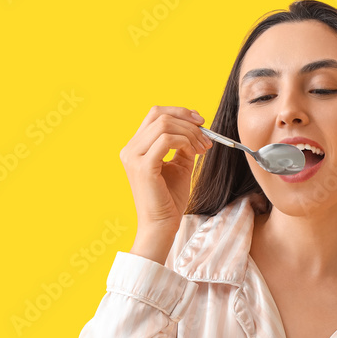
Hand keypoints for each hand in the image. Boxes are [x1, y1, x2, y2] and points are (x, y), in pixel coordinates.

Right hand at [119, 105, 212, 233]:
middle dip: (187, 120)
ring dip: (190, 133)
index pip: (155, 115)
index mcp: (136, 147)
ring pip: (164, 125)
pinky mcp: (143, 166)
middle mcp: (130, 149)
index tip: (201, 122)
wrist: (162, 225)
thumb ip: (183, 146)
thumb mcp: (179, 166)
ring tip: (203, 148)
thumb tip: (197, 128)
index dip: (180, 113)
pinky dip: (185, 142)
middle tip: (206, 135)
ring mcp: (133, 156)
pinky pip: (167, 140)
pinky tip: (194, 153)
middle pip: (159, 114)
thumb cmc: (169, 200)